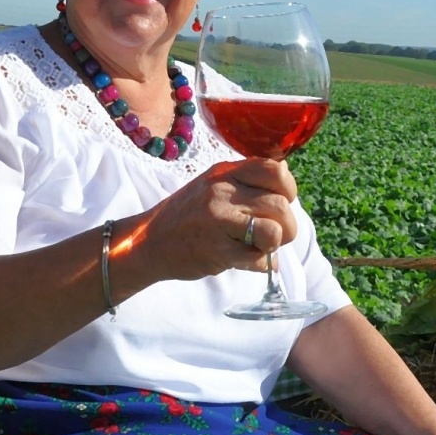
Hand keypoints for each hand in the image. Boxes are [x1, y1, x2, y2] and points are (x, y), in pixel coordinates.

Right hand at [132, 158, 298, 282]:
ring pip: (275, 231)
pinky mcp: (217, 251)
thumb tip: (287, 194)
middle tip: (271, 235)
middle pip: (281, 205)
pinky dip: (260, 264)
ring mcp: (218, 220)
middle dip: (286, 226)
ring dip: (275, 245)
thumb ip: (247, 184)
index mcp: (225, 172)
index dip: (287, 190)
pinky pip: (259, 259)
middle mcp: (222, 191)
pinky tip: (245, 260)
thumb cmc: (188, 215)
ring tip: (259, 247)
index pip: (275, 170)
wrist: (148, 241)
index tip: (279, 203)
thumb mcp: (213, 185)